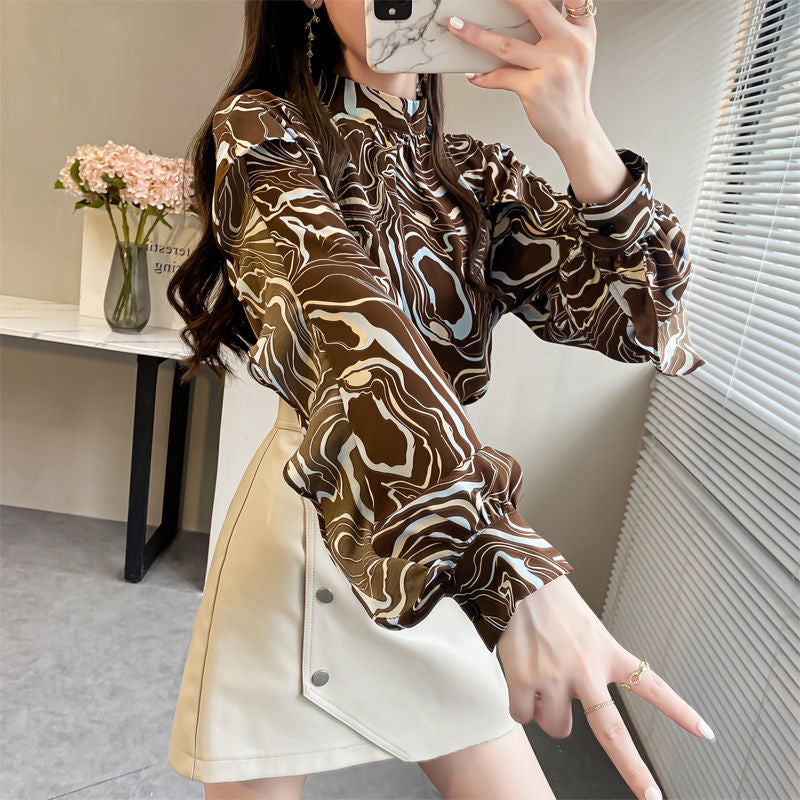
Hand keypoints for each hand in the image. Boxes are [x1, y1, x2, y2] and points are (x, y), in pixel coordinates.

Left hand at [447, 0, 598, 149]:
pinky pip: (501, 76)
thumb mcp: (576, 54)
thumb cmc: (569, 91)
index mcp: (582, 32)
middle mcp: (571, 45)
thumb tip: (526, 11)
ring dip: (475, 35)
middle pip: (536, 8)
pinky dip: (484, 76)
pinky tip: (473, 74)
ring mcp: (553, 67)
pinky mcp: (535, 89)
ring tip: (457, 26)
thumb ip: (562, 29)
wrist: (574, 129)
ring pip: (507, 45)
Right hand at [496, 574, 715, 799]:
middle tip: (648, 793)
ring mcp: (554, 678)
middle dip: (633, 769)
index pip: (650, 686)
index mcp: (606, 651)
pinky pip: (522, 716)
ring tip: (539, 680)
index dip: (680, 712)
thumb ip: (586, 665)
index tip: (706, 733)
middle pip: (611, 732)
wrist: (514, 578)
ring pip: (556, 727)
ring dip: (547, 713)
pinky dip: (520, 705)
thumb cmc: (549, 599)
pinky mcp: (523, 680)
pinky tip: (519, 678)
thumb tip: (566, 706)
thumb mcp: (584, 626)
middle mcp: (585, 669)